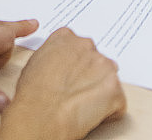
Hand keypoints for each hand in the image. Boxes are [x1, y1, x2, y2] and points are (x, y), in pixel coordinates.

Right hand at [0, 27, 125, 139]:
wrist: (41, 112)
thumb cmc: (33, 92)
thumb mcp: (36, 60)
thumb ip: (53, 55)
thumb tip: (59, 65)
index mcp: (66, 37)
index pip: (78, 45)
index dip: (77, 63)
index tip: (73, 73)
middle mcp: (86, 45)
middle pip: (96, 60)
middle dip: (91, 75)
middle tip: (78, 91)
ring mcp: (103, 65)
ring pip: (108, 78)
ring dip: (101, 90)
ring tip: (84, 104)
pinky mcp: (115, 87)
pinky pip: (118, 100)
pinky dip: (109, 110)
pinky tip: (92, 114)